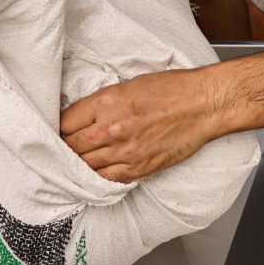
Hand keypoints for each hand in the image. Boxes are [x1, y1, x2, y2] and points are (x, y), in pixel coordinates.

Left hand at [59, 67, 228, 182]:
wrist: (203, 105)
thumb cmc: (170, 90)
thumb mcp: (127, 85)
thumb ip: (101, 103)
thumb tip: (81, 118)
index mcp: (106, 102)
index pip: (64, 123)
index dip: (60, 127)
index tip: (61, 130)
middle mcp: (111, 128)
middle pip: (71, 147)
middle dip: (66, 147)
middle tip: (66, 147)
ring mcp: (125, 151)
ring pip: (85, 166)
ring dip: (79, 164)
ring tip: (78, 161)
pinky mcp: (139, 168)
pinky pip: (107, 179)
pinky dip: (98, 176)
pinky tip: (96, 171)